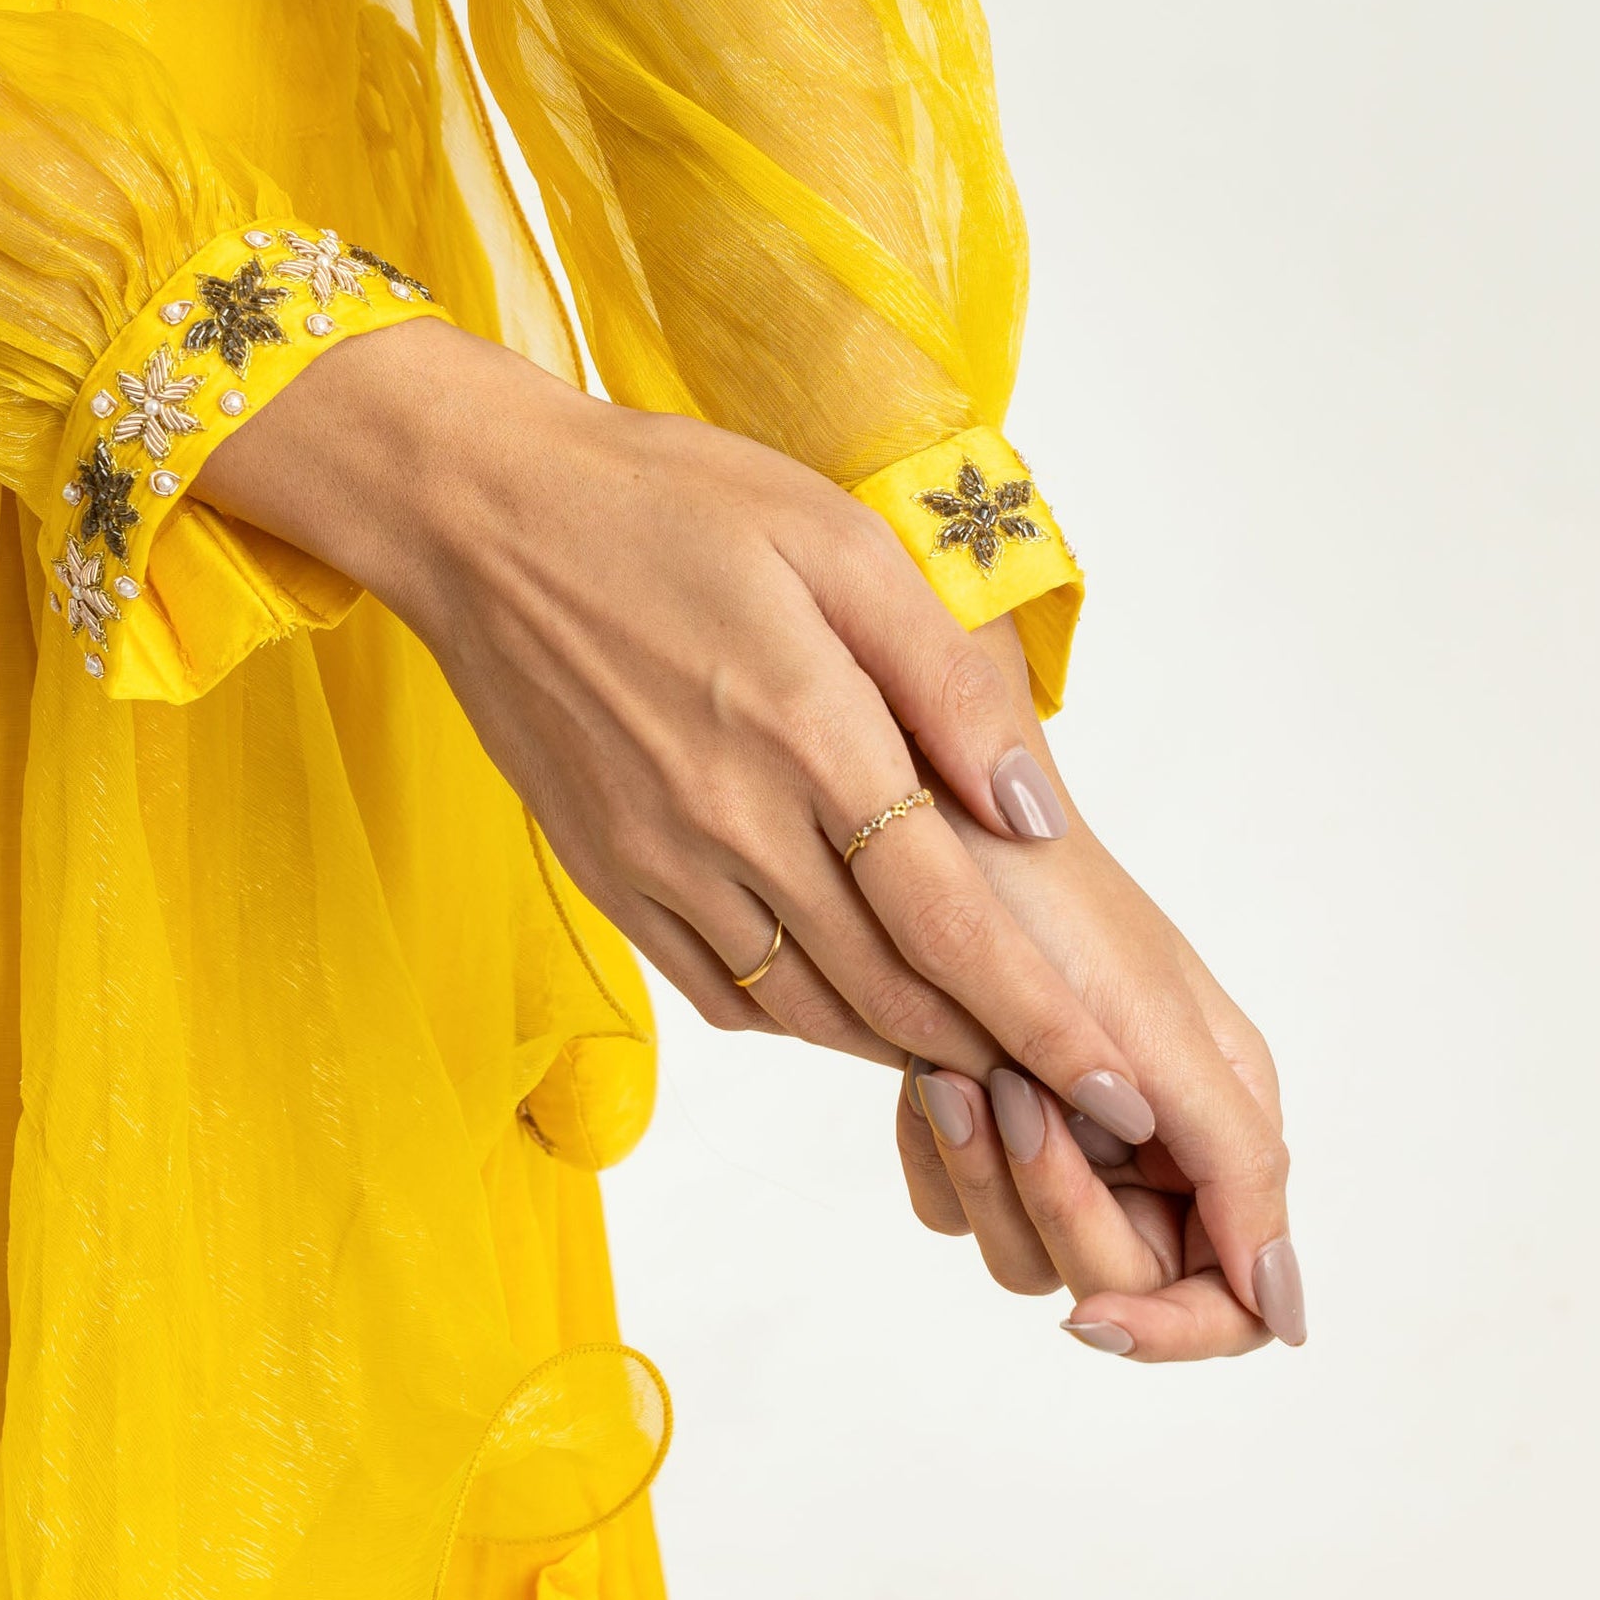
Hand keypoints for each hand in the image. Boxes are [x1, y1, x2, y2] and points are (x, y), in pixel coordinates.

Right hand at [199, 322, 1290, 1337]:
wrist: (482, 518)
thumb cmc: (669, 504)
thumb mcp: (837, 541)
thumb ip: (944, 678)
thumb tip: (1030, 810)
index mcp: (807, 730)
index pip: (950, 921)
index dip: (1042, 1019)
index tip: (1116, 1089)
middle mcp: (731, 821)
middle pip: (890, 989)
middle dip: (998, 1056)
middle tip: (1078, 1095)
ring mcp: (660, 862)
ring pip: (810, 1007)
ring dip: (906, 1045)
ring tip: (987, 1056)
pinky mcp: (609, 876)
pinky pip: (724, 989)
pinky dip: (805, 1017)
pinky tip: (852, 999)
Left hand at [895, 622, 1301, 1361]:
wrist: (920, 812)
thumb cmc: (1046, 898)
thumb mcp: (1152, 1030)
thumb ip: (1236, 1168)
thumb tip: (1288, 1316)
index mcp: (1220, 1117)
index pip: (1230, 1297)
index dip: (1171, 1327)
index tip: (1095, 1314)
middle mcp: (1155, 1140)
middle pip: (1117, 1282)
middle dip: (1053, 1205)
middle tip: (1009, 1096)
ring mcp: (1066, 1133)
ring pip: (1023, 1251)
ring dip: (985, 1172)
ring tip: (957, 1069)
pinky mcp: (981, 1118)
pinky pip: (953, 1204)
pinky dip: (937, 1152)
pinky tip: (923, 1073)